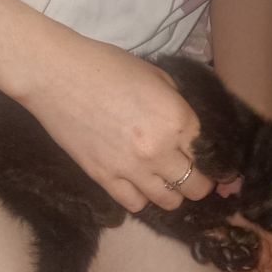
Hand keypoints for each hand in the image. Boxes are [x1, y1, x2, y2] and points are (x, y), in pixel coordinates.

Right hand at [15, 41, 214, 212]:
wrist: (56, 75)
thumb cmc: (106, 66)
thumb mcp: (157, 76)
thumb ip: (178, 105)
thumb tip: (190, 127)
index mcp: (177, 119)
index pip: (210, 154)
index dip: (215, 159)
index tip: (213, 162)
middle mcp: (160, 150)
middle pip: (196, 186)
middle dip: (200, 182)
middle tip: (193, 175)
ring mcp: (132, 169)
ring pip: (169, 201)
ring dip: (173, 193)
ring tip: (165, 182)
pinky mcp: (104, 179)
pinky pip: (135, 205)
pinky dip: (141, 197)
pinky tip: (138, 184)